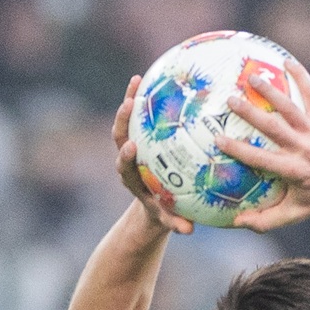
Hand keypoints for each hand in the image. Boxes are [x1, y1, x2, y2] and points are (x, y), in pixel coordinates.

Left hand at [112, 76, 193, 235]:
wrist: (153, 205)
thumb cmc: (163, 213)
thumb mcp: (169, 220)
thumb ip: (176, 223)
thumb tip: (189, 230)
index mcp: (133, 179)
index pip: (124, 167)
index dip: (125, 157)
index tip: (131, 148)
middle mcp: (129, 160)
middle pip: (119, 137)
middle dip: (122, 120)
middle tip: (130, 102)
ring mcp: (133, 145)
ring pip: (128, 121)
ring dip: (130, 100)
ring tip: (139, 79)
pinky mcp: (141, 136)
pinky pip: (142, 115)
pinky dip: (146, 98)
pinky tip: (159, 78)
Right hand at [219, 60, 309, 233]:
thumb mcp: (292, 215)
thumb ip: (264, 220)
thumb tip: (235, 223)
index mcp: (291, 170)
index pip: (259, 158)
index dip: (238, 149)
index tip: (218, 140)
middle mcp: (302, 148)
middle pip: (271, 126)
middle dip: (249, 112)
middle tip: (229, 99)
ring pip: (290, 107)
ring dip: (270, 91)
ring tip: (252, 77)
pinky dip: (302, 77)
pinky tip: (287, 62)